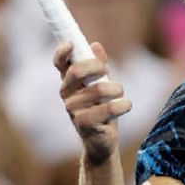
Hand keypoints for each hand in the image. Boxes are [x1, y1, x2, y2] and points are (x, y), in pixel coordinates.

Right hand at [54, 41, 128, 164]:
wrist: (102, 142)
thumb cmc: (102, 109)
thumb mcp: (102, 84)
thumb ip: (99, 66)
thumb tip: (95, 45)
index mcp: (69, 82)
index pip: (59, 63)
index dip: (62, 52)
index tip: (71, 43)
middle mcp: (66, 94)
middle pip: (76, 71)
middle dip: (96, 66)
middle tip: (107, 71)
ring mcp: (73, 110)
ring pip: (98, 89)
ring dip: (116, 89)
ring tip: (120, 94)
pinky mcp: (84, 123)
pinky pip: (109, 107)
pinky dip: (123, 104)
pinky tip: (126, 105)